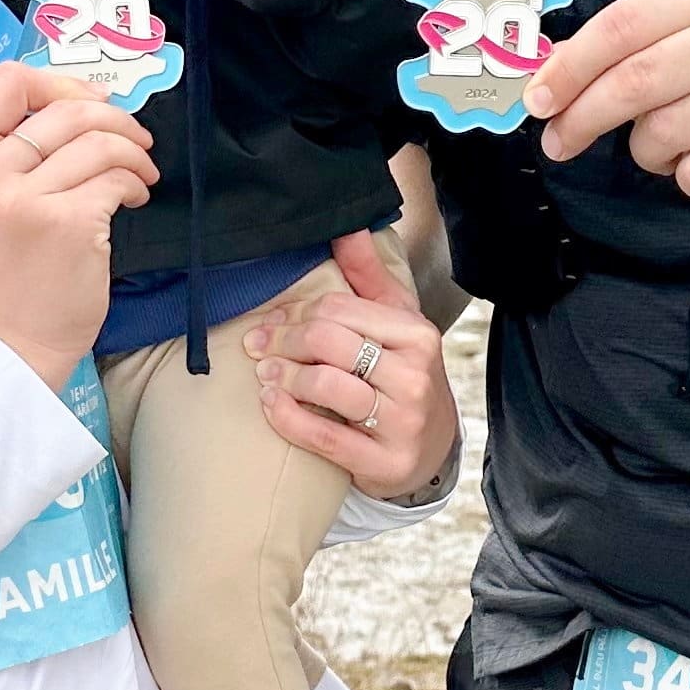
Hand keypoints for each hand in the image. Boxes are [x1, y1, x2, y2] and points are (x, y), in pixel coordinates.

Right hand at [0, 61, 157, 389]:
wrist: (13, 340)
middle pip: (66, 109)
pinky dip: (135, 184)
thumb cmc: (9, 264)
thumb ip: (16, 146)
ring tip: (139, 176)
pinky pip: (116, 178)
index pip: (8, 81)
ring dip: (134, 153)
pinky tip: (132, 199)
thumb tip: (87, 99)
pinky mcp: (67, 224)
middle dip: (115, 119)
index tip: (91, 103)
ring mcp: (23, 199)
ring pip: (99, 142)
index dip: (60, 82)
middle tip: (136, 141)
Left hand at [244, 228, 456, 495]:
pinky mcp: (385, 463)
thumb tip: (348, 227)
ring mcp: (403, 422)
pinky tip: (270, 405)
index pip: (339, 310)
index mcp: (417, 335)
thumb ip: (369, 276)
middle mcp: (415, 376)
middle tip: (257, 347)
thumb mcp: (396, 324)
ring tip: (264, 376)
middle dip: (283, 342)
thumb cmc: (403, 375)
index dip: (295, 314)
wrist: (432, 450)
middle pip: (328, 342)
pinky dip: (288, 418)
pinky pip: (323, 436)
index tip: (271, 322)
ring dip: (282, 378)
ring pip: (326, 386)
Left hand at [527, 0, 689, 231]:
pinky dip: (689, 177)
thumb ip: (634, 49)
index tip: (539, 97)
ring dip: (650, 151)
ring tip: (673, 147)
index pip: (628, 20)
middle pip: (639, 76)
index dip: (573, 64)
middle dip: (585, 116)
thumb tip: (550, 70)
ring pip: (664, 130)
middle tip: (560, 141)